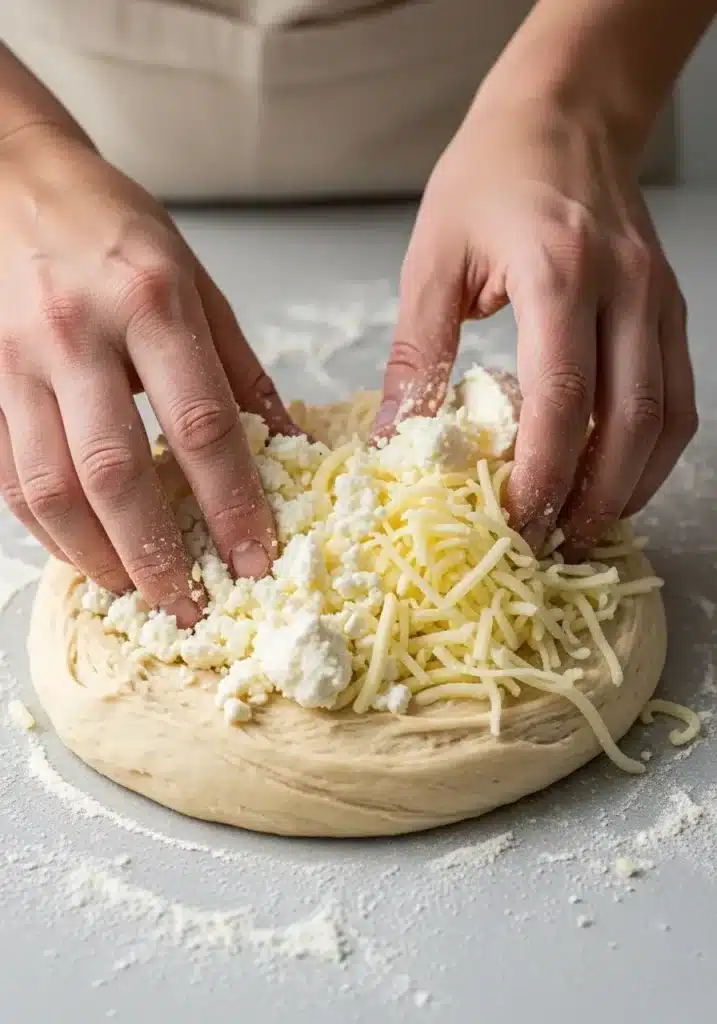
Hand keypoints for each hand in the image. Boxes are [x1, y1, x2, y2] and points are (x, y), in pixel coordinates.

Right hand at [0, 126, 294, 622]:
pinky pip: (5, 474)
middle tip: (189, 607)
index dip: (231, 505)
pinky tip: (78, 550)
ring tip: (135, 590)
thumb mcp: (194, 279)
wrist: (7, 174)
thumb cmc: (111, 225)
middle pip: (115, 472)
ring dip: (94, 555)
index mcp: (151, 301)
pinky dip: (43, 527)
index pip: (199, 426)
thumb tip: (286, 445)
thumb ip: (238, 370)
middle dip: (156, 555)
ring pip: (48, 486)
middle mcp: (77, 333)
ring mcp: (13, 359)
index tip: (255, 560)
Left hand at [376, 94, 697, 555]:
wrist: (565, 114)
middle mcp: (624, 289)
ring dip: (628, 488)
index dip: (541, 477)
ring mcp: (660, 300)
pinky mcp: (671, 310)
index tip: (512, 523)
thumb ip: (419, 354)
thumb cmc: (490, 177)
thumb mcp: (433, 259)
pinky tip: (616, 481)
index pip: (561, 401)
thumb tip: (395, 443)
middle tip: (548, 545)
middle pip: (626, 423)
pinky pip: (679, 399)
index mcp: (558, 272)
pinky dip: (652, 454)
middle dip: (589, 499)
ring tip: (581, 529)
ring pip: (665, 421)